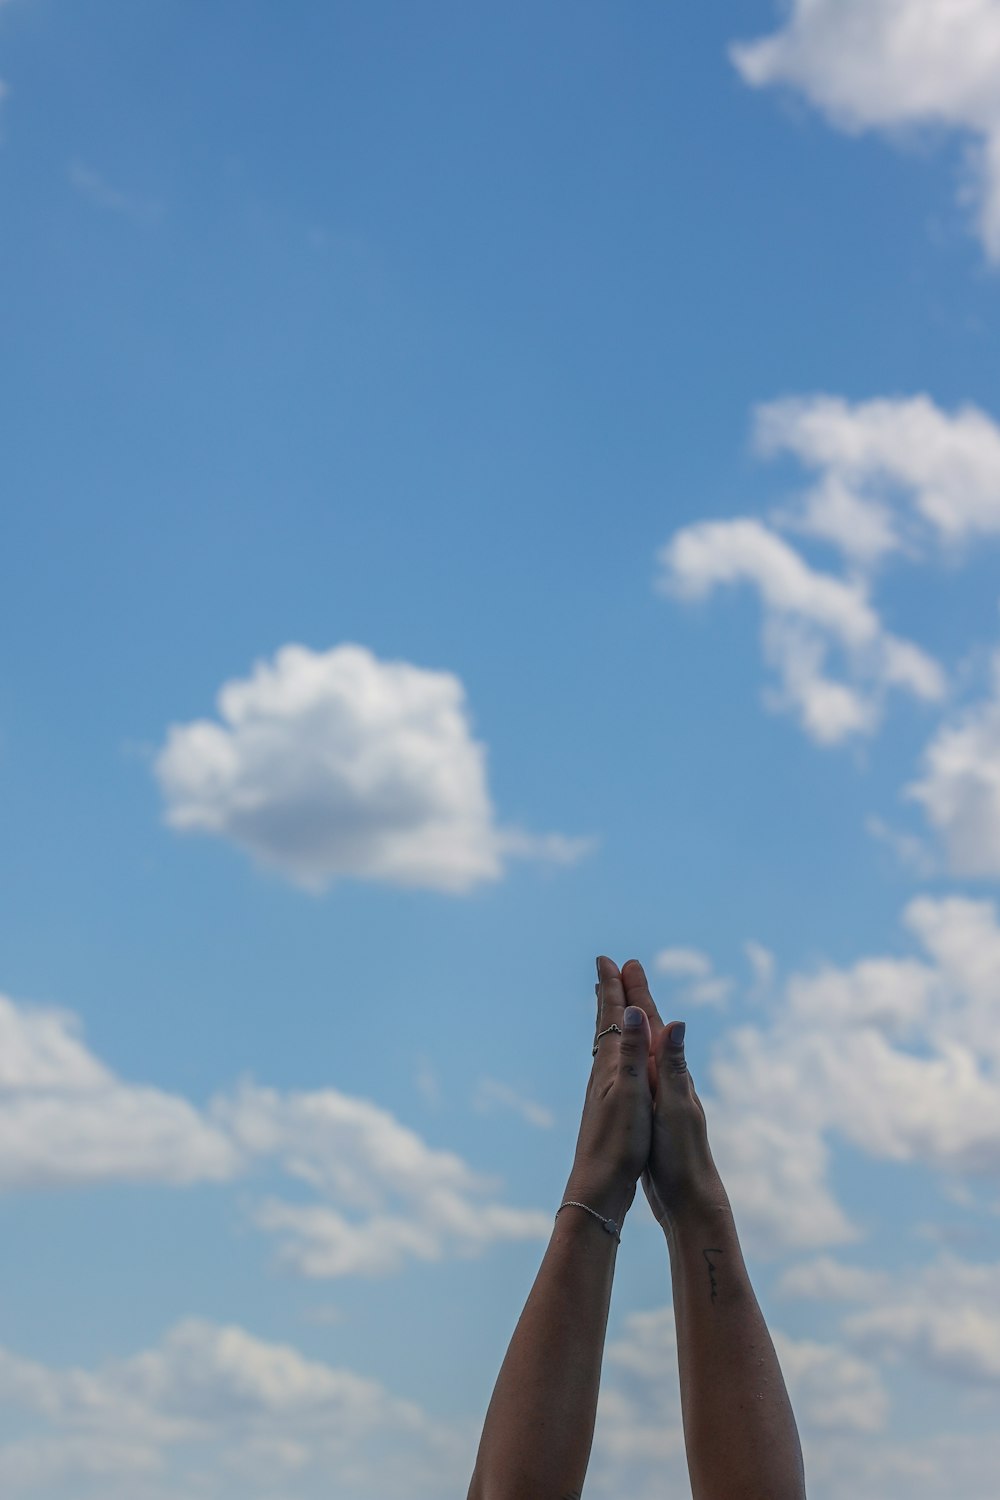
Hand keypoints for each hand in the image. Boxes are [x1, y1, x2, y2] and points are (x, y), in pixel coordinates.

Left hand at [564, 957, 653, 1225]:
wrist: (598, 1186)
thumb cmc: (617, 1143)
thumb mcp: (631, 1094)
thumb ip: (632, 1052)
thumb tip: (632, 1009)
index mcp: (610, 1066)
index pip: (611, 1017)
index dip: (612, 988)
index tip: (608, 959)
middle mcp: (603, 1074)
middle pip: (605, 1025)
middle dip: (609, 995)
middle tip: (607, 968)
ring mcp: (604, 1091)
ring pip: (607, 1044)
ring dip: (611, 1019)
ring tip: (611, 1006)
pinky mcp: (608, 1108)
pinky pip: (613, 1065)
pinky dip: (616, 1049)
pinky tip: (616, 1061)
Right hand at [617, 959, 724, 1232]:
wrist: (690, 1198)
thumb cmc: (682, 1155)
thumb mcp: (675, 1107)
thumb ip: (673, 1065)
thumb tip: (674, 1021)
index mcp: (670, 1073)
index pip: (650, 1022)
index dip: (636, 992)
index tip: (623, 961)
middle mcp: (667, 1078)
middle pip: (646, 1029)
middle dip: (632, 998)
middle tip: (619, 968)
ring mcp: (660, 1095)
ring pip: (640, 1049)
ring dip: (629, 1024)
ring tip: (620, 1007)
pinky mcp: (652, 1113)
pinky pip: (637, 1071)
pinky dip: (629, 1055)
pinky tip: (627, 1061)